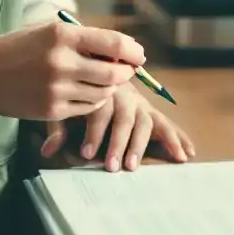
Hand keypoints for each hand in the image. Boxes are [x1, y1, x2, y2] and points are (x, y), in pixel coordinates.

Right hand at [0, 18, 143, 121]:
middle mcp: (62, 61)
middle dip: (125, 73)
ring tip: (103, 81)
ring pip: (103, 93)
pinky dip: (93, 102)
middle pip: (114, 72)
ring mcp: (57, 88)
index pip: (113, 43)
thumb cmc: (17, 47)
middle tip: (125, 71)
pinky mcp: (52, 110)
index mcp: (62, 35)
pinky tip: (85, 93)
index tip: (138, 55)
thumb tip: (120, 48)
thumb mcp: (47, 30)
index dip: (132, 50)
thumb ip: (82, 37)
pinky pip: (87, 109)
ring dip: (109, 88)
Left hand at [41, 84, 195, 171]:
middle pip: (123, 117)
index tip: (85, 153)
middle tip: (111, 166)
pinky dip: (178, 137)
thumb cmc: (78, 94)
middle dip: (117, 143)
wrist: (97, 68)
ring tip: (133, 166)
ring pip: (144, 121)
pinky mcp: (151, 111)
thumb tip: (47, 152)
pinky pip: (166, 123)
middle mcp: (123, 93)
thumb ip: (58, 127)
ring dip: (140, 145)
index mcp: (101, 89)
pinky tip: (186, 153)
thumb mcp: (65, 107)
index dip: (93, 132)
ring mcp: (140, 102)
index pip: (99, 109)